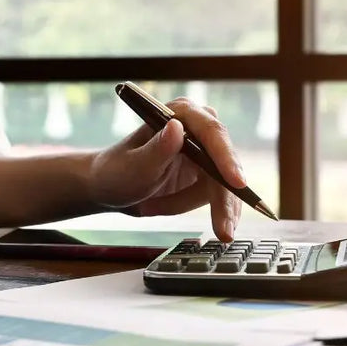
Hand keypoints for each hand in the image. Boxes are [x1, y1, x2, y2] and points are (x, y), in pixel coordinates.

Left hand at [87, 97, 244, 240]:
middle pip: (224, 164)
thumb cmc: (116, 172)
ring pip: (220, 185)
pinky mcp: (206, 173)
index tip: (236, 182)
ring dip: (188, 203)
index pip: (211, 133)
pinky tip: (166, 210)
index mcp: (179, 114)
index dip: (226, 158)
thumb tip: (177, 127)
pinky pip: (214, 196)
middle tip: (223, 231)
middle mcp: (197, 128)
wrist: (110, 188)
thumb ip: (157, 149)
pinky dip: (192, 208)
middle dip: (222, 199)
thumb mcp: (134, 166)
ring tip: (153, 208)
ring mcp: (204, 151)